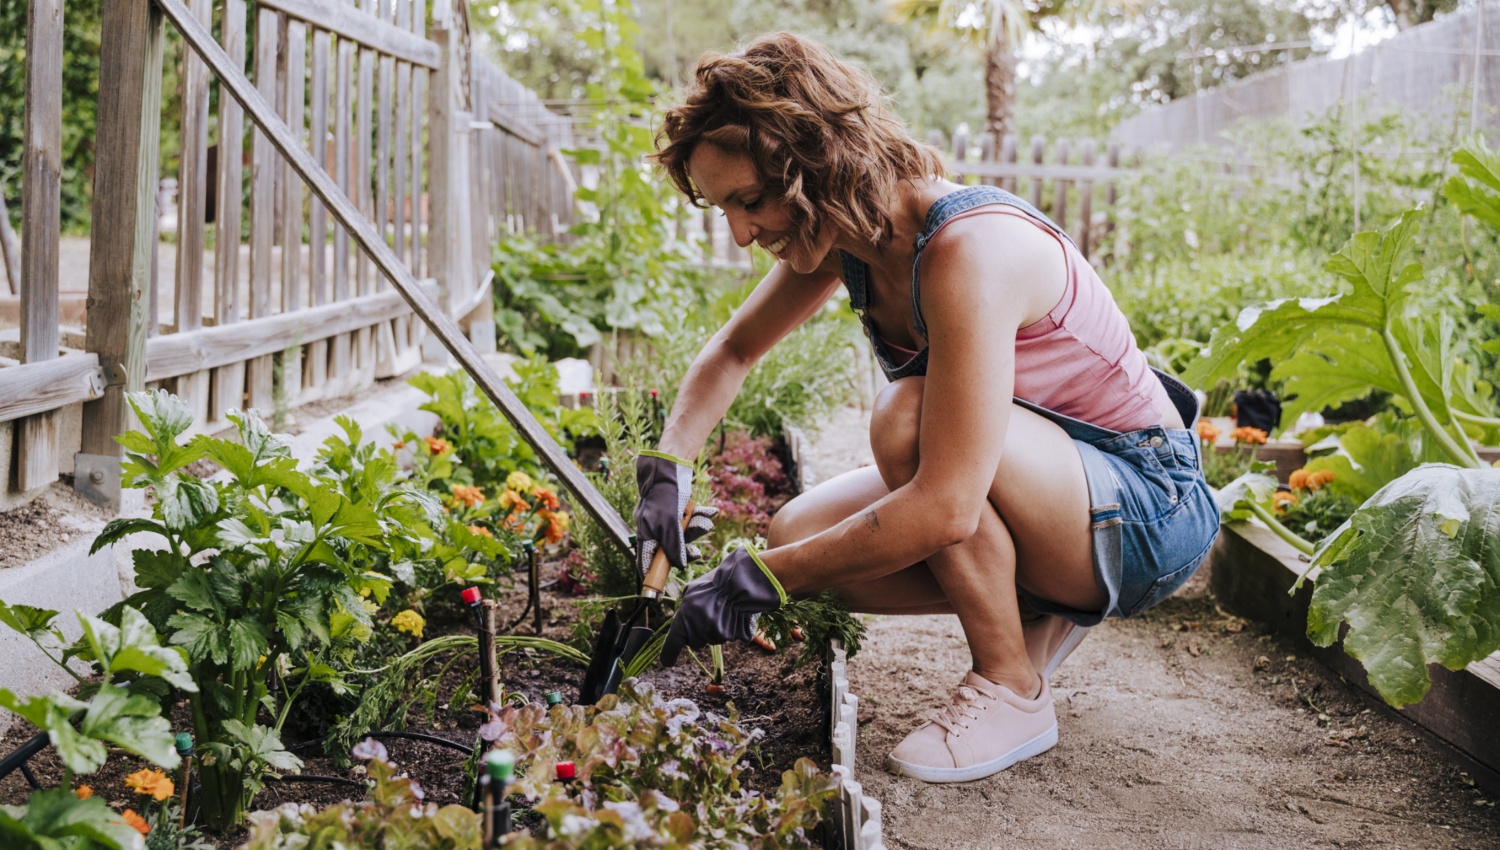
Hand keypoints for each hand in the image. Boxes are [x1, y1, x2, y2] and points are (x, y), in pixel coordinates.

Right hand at [634, 451, 717, 576]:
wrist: (670, 464)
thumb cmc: (666, 494)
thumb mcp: (670, 525)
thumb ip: (674, 548)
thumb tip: (680, 566)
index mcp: (646, 532)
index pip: (646, 561)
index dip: (653, 575)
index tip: (658, 592)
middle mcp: (653, 526)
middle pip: (670, 548)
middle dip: (687, 548)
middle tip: (698, 554)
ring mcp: (665, 517)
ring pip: (684, 532)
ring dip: (698, 528)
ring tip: (708, 522)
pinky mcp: (676, 507)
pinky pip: (690, 518)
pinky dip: (701, 515)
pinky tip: (712, 512)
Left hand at [660, 545, 787, 665]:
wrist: (740, 581)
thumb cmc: (714, 583)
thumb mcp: (691, 590)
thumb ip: (684, 606)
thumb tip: (682, 616)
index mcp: (684, 620)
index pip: (672, 644)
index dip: (668, 655)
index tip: (667, 662)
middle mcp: (699, 631)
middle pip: (695, 643)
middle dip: (699, 633)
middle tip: (708, 614)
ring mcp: (717, 635)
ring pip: (712, 639)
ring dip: (715, 629)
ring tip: (723, 610)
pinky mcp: (733, 637)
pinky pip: (729, 636)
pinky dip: (731, 628)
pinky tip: (733, 614)